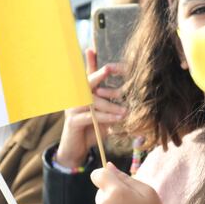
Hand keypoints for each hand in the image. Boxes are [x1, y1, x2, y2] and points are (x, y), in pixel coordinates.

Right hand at [56, 49, 126, 167]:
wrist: (76, 150)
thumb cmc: (92, 130)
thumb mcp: (105, 115)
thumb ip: (113, 105)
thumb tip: (132, 99)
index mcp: (82, 93)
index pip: (88, 75)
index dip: (91, 62)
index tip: (97, 53)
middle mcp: (75, 98)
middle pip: (86, 83)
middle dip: (98, 75)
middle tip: (108, 69)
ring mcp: (72, 109)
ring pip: (91, 102)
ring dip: (110, 105)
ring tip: (126, 111)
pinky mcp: (73, 121)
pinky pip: (90, 116)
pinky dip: (106, 117)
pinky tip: (117, 118)